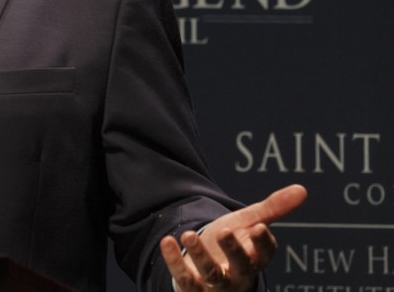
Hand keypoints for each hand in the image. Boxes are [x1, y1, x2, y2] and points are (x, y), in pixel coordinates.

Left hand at [160, 184, 307, 290]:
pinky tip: (168, 241)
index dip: (263, 243)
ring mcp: (217, 284)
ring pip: (212, 274)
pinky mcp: (193, 288)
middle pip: (241, 266)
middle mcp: (239, 274)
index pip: (264, 253)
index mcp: (256, 258)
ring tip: (189, 234)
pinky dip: (175, 261)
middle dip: (234, 251)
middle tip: (223, 232)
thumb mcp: (250, 223)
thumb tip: (302, 189)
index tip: (257, 227)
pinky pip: (185, 278)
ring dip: (200, 256)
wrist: (206, 268)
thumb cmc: (232, 243)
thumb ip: (273, 208)